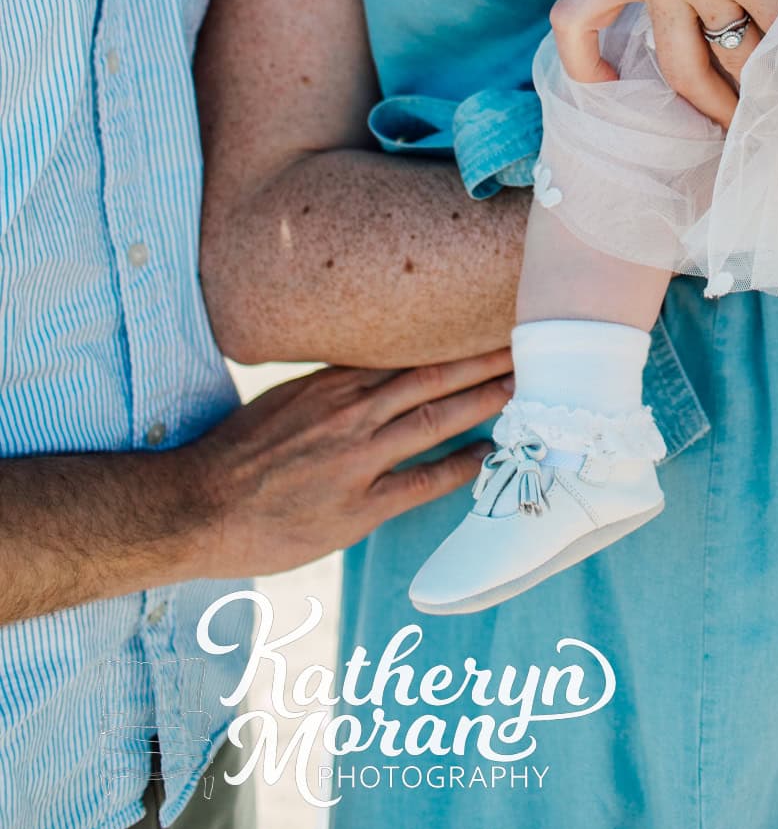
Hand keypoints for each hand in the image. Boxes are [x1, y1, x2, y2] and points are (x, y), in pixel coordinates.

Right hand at [183, 349, 513, 578]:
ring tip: (524, 388)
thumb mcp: (284, 401)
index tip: (489, 321)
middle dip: (484, 358)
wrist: (195, 506)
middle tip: (530, 342)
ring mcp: (356, 459)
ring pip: (435, 418)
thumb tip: (374, 374)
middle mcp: (350, 412)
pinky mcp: (356, 508)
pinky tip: (490, 456)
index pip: (407, 350)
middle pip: (433, 375)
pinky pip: (421, 482)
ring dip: (483, 401)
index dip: (454, 337)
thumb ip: (333, 387)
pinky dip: (459, 467)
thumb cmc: (238, 455)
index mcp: (332, 383)